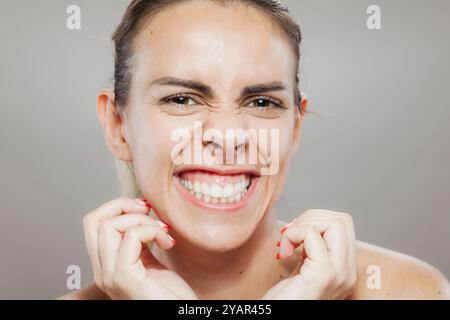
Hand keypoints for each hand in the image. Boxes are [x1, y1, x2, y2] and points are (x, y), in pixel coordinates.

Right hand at [83, 197, 197, 299]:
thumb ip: (139, 240)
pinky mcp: (124, 278)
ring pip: (110, 226)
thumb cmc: (170, 294)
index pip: (93, 223)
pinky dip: (152, 231)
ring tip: (163, 233)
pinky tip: (167, 243)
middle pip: (94, 220)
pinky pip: (131, 237)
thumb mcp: (149, 260)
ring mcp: (110, 276)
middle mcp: (102, 272)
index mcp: (105, 265)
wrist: (181, 315)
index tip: (144, 208)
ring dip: (143, 220)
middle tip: (151, 212)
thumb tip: (139, 209)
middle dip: (124, 205)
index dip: (117, 207)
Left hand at [262, 209, 356, 299]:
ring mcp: (339, 274)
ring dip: (303, 224)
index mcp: (344, 269)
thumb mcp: (302, 269)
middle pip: (343, 220)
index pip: (344, 225)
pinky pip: (313, 234)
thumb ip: (311, 249)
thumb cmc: (284, 300)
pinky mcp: (323, 275)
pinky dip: (294, 233)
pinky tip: (283, 252)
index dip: (317, 220)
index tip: (295, 235)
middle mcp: (347, 272)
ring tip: (288, 244)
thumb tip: (308, 223)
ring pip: (335, 222)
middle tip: (291, 236)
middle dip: (312, 217)